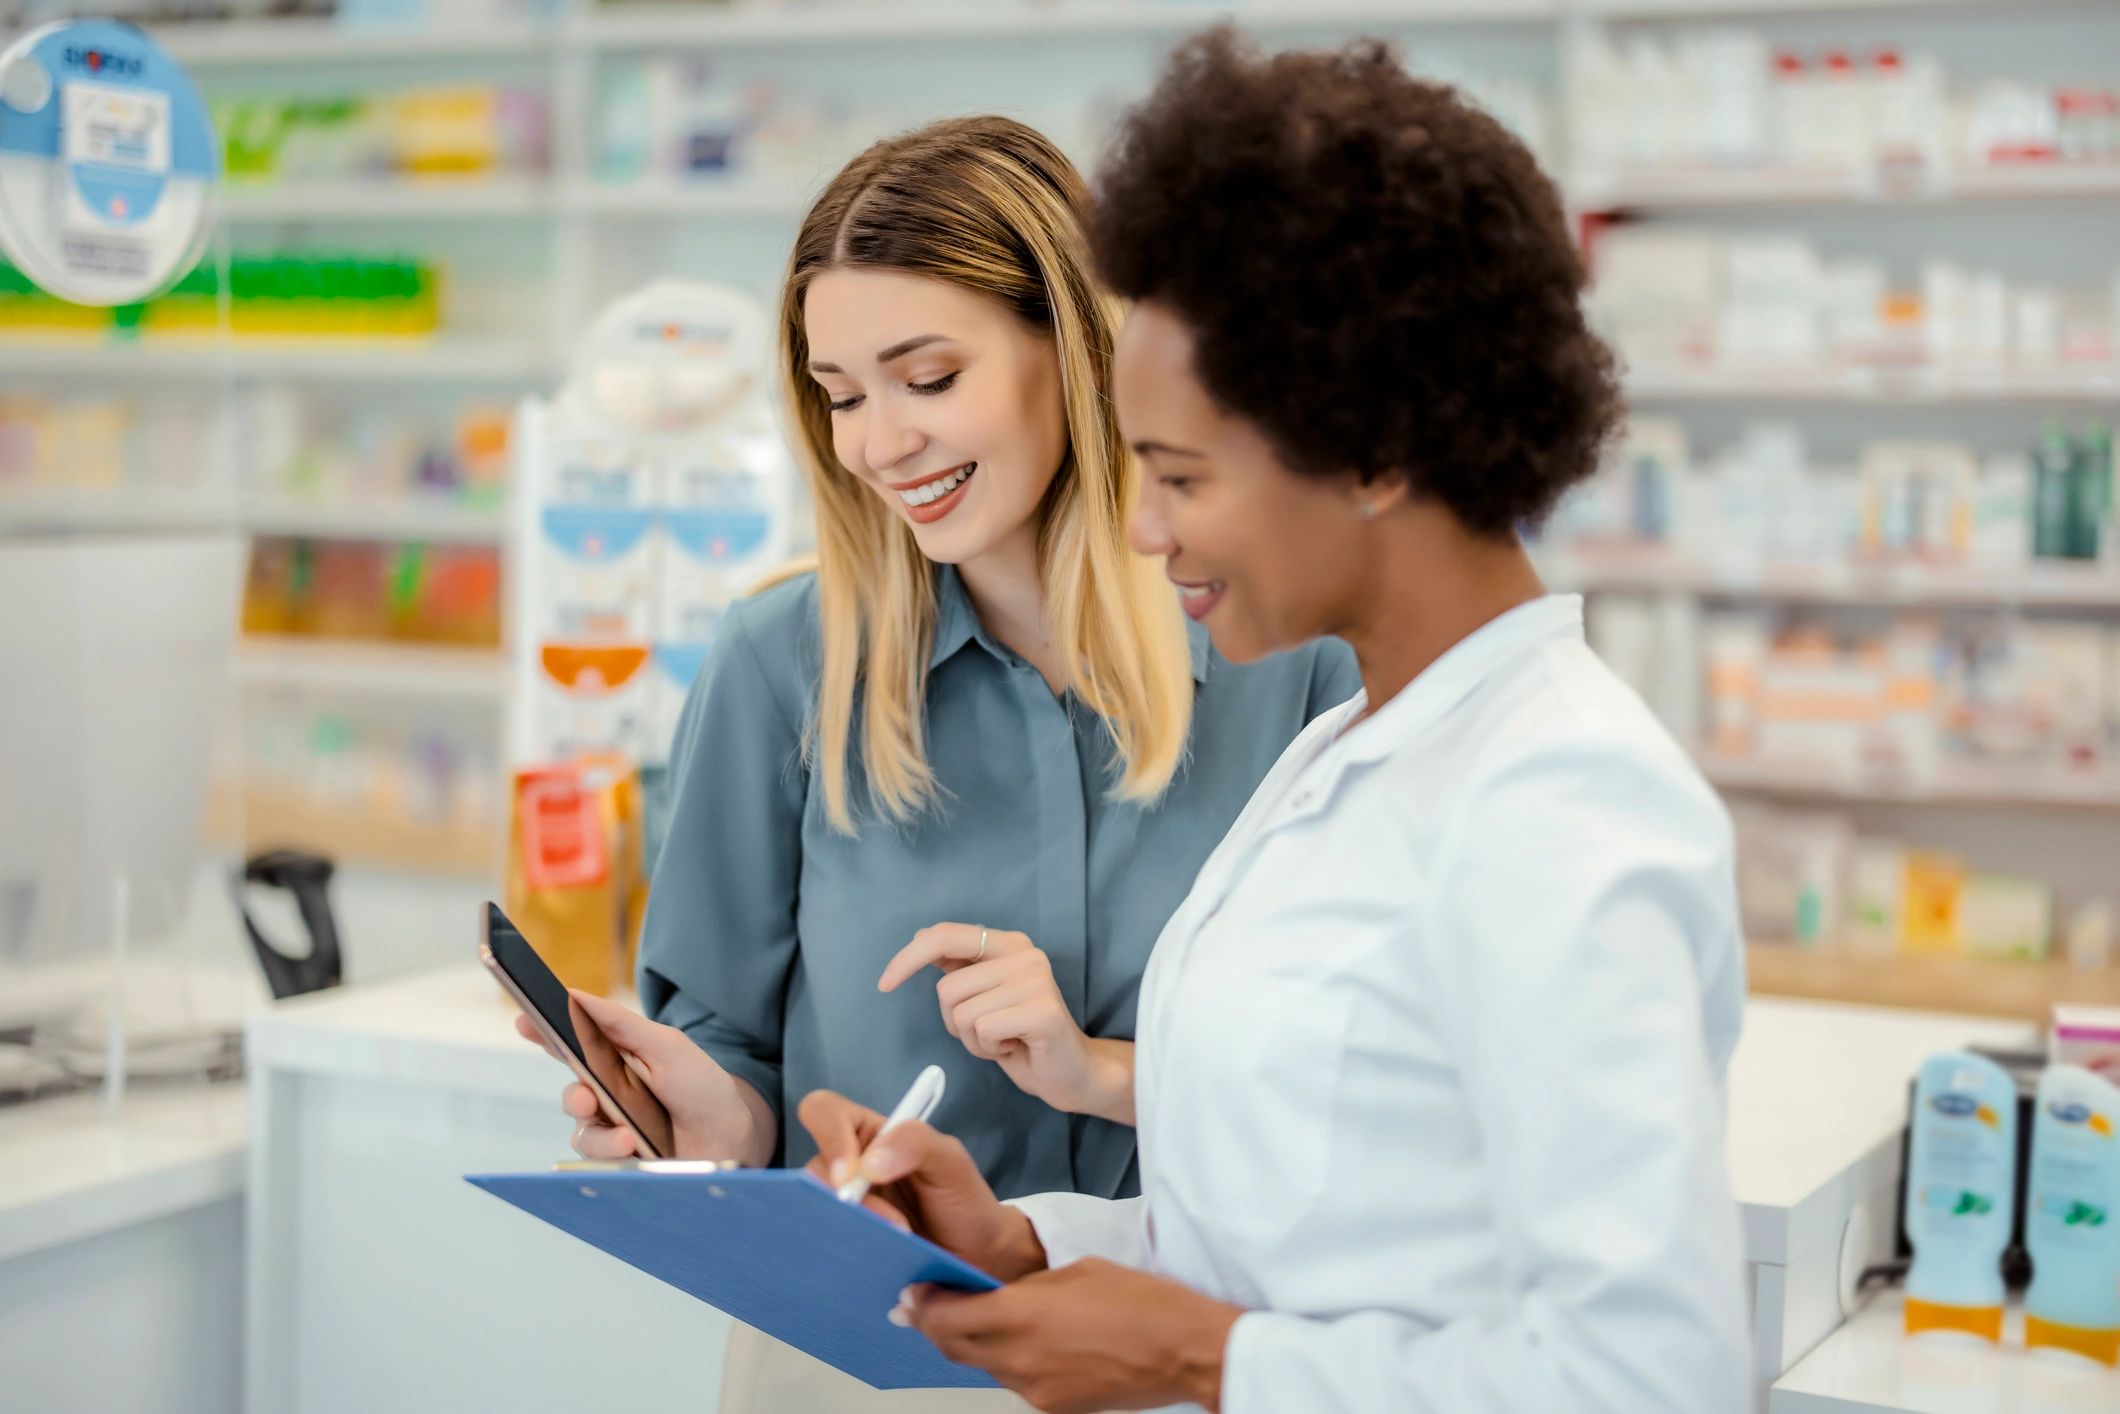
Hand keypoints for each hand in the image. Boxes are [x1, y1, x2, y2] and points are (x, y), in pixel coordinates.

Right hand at [511, 990, 770, 1163]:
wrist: (732, 1136)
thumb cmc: (701, 1085)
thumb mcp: (667, 1047)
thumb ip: (622, 1024)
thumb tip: (577, 995)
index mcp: (615, 1060)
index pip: (571, 1045)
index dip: (543, 1033)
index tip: (524, 1019)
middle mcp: (607, 1095)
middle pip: (570, 1094)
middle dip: (573, 1097)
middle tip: (586, 1099)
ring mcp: (612, 1128)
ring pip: (582, 1132)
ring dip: (601, 1135)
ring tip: (627, 1138)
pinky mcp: (620, 1160)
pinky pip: (598, 1161)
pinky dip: (612, 1156)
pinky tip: (633, 1152)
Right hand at [795, 1089, 1046, 1282]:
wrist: (977, 1256)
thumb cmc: (963, 1199)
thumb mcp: (951, 1161)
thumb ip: (915, 1143)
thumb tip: (867, 1164)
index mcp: (869, 1134)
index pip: (825, 1113)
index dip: (828, 1136)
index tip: (850, 1173)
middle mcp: (848, 1168)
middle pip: (814, 1170)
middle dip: (847, 1199)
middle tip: (892, 1225)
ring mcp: (844, 1208)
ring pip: (817, 1211)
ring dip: (854, 1229)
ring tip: (898, 1245)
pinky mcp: (845, 1242)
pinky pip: (826, 1242)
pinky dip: (847, 1251)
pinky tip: (878, 1261)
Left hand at [878, 924, 1133, 1123]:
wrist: (1069, 1073)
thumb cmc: (1020, 1036)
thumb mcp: (982, 997)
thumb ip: (958, 967)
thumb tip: (920, 937)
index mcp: (1007, 943)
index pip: (943, 935)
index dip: (907, 958)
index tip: (884, 984)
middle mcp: (1024, 953)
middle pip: (947, 988)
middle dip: (954, 1022)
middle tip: (986, 1032)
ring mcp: (1036, 980)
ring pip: (962, 1013)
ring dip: (973, 1040)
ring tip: (1003, 1041)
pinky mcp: (1043, 1010)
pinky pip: (983, 1030)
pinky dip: (989, 1049)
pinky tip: (1015, 1048)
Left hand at [901, 1258, 1242, 1413]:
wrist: (1186, 1351)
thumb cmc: (1142, 1301)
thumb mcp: (1076, 1270)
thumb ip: (1026, 1284)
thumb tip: (996, 1291)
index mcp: (1023, 1316)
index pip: (946, 1317)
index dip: (923, 1304)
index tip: (913, 1290)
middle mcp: (1021, 1359)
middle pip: (953, 1347)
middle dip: (934, 1325)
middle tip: (921, 1304)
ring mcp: (1036, 1389)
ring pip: (981, 1365)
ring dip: (969, 1343)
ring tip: (971, 1318)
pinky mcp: (1054, 1406)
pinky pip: (1013, 1380)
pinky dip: (1004, 1359)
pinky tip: (1018, 1341)